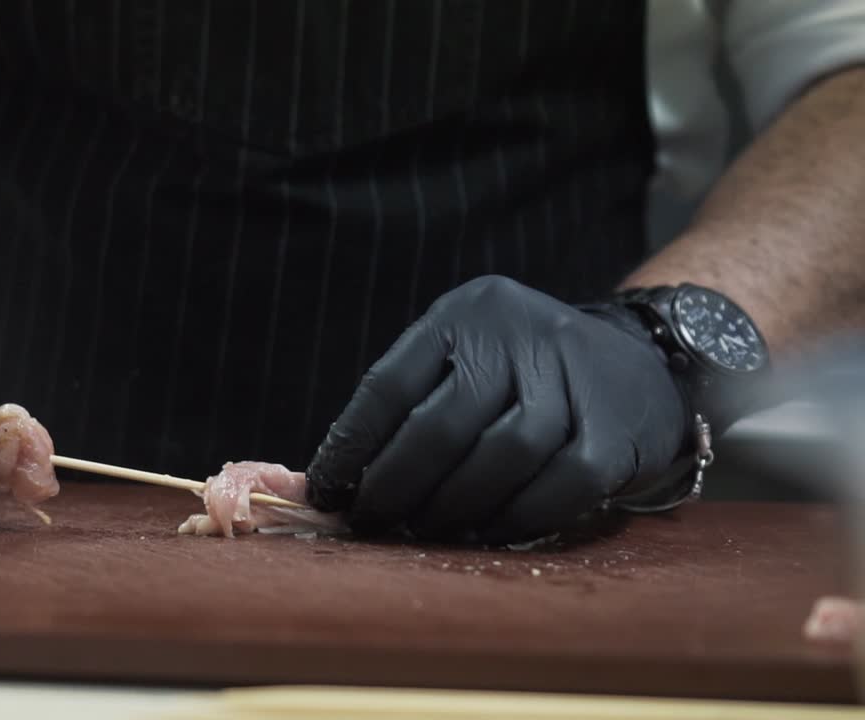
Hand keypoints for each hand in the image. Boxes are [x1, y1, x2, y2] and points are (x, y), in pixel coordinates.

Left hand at [304, 275, 689, 542]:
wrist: (642, 365)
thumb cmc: (526, 377)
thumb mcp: (467, 359)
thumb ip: (411, 407)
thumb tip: (338, 482)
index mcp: (466, 313)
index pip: (391, 385)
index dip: (351, 446)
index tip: (327, 491)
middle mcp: (519, 332)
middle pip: (443, 423)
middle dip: (397, 484)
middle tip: (373, 520)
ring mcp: (573, 376)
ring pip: (502, 454)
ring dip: (454, 506)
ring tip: (426, 530)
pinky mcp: (616, 428)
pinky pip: (558, 486)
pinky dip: (514, 518)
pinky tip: (485, 531)